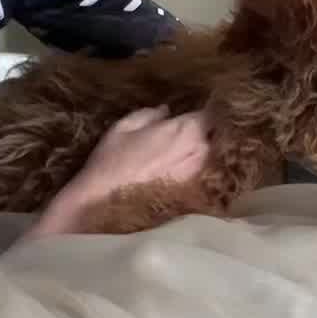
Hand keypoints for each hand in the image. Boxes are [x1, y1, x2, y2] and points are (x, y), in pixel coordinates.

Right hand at [24, 106, 210, 240]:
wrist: (103, 207)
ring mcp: (200, 178)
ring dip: (199, 156)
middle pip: (213, 137)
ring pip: (209, 159)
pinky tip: (177, 176)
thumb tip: (166, 110)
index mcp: (186, 131)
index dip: (203, 114)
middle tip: (185, 137)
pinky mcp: (194, 198)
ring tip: (180, 158)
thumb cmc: (111, 163)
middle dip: (203, 134)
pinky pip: (201, 179)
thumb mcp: (123, 128)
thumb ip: (149, 114)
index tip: (193, 115)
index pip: (210, 115)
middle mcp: (200, 153)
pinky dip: (193, 175)